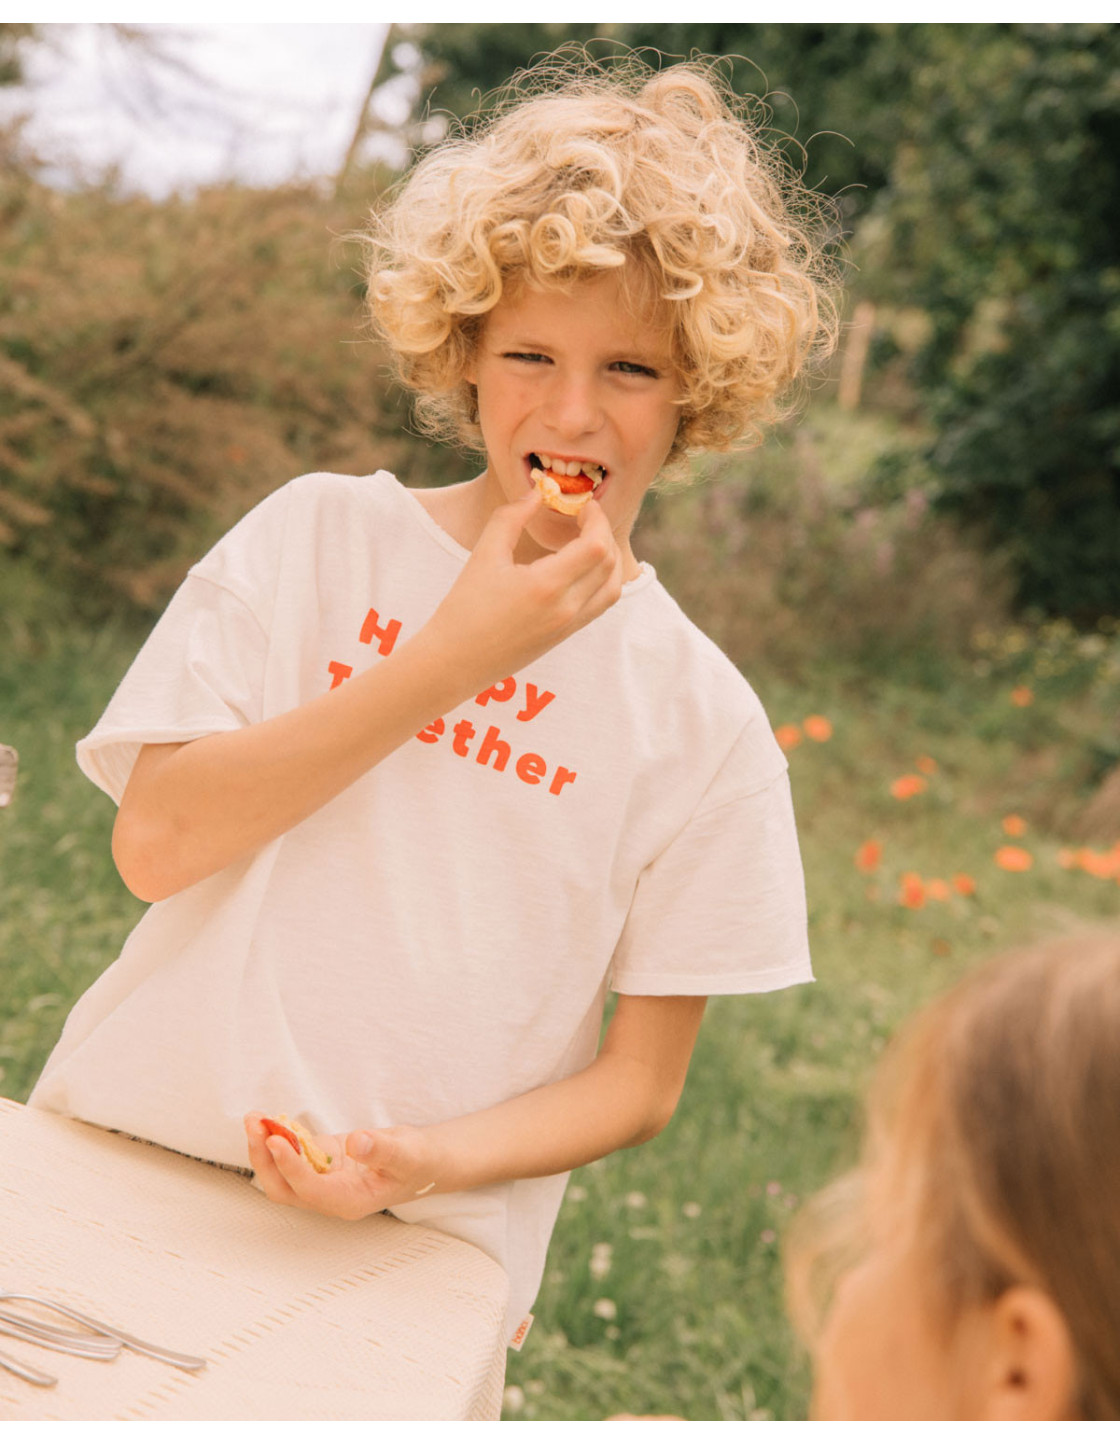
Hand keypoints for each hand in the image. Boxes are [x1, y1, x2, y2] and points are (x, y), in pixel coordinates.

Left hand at [244, 1114, 438, 1220]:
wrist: (422, 1160)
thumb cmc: (418, 1161)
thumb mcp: (407, 1153)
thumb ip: (382, 1149)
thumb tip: (355, 1142)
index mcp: (350, 1201)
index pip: (310, 1189)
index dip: (289, 1166)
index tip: (274, 1139)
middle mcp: (330, 1196)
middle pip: (284, 1188)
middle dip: (264, 1158)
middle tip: (254, 1123)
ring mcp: (323, 1180)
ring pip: (282, 1173)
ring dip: (265, 1147)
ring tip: (255, 1117)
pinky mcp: (321, 1163)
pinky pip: (292, 1155)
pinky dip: (279, 1138)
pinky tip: (271, 1118)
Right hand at [422, 492, 623, 697]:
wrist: (456, 662)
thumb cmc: (464, 608)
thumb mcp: (483, 555)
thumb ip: (511, 517)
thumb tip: (537, 493)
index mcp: (547, 587)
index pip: (597, 546)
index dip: (597, 519)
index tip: (582, 504)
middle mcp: (566, 608)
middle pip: (609, 563)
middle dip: (603, 532)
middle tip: (584, 515)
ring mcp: (570, 625)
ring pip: (612, 587)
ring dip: (609, 558)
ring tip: (588, 539)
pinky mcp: (566, 635)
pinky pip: (600, 604)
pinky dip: (602, 580)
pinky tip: (581, 566)